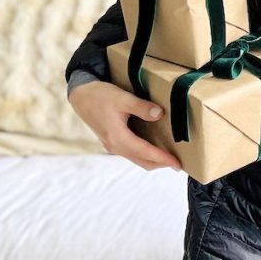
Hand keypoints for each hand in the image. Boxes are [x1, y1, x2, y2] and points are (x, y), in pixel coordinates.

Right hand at [68, 81, 182, 171]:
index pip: (146, 153)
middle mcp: (115, 146)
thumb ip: (142, 107)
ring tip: (170, 157)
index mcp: (118, 138)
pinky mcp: (112, 141)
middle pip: (142, 161)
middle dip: (161, 164)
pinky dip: (145, 153)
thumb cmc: (101, 96)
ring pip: (137, 158)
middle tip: (179, 163)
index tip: (178, 164)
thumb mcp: (123, 98)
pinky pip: (132, 152)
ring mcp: (112, 145)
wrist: (81, 96)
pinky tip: (154, 146)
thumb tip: (160, 114)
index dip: (163, 159)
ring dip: (153, 160)